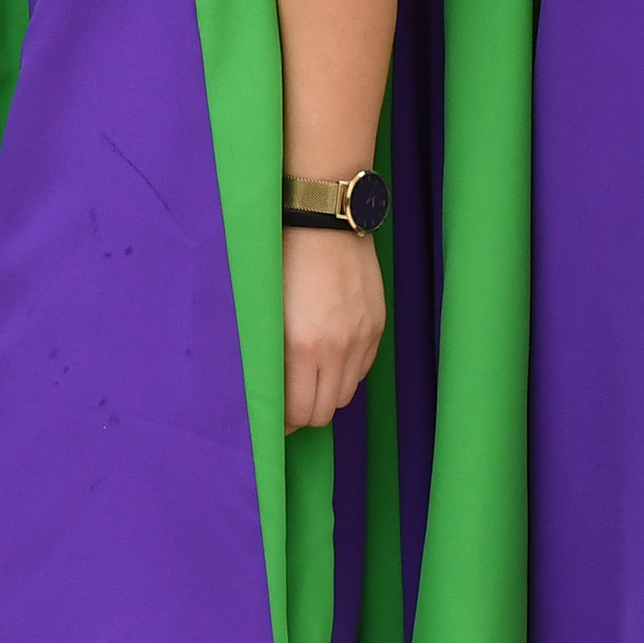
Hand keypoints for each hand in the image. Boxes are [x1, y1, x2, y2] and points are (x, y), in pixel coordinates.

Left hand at [280, 222, 384, 428]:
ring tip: (309, 382)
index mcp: (300, 346)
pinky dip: (346, 373)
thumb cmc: (282, 258)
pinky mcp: (376, 326)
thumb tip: (271, 389)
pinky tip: (329, 359)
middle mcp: (336, 349)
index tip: (274, 419)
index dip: (284, 422)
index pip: (299, 411)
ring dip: (327, 394)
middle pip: (325, 411)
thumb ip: (271, 354)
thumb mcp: (267, 310)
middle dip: (305, 414)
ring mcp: (360, 338)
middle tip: (289, 406)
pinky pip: (362, 369)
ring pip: (346, 394)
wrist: (322, 220)